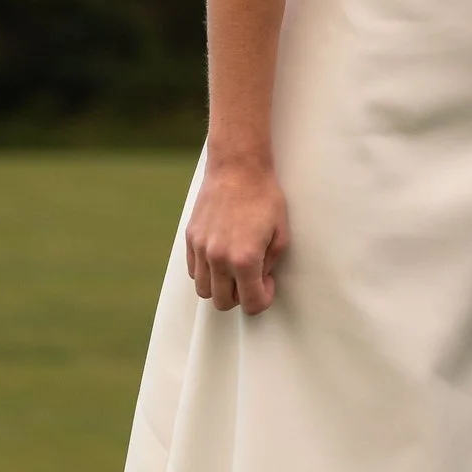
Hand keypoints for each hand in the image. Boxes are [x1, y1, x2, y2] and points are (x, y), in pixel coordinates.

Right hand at [184, 157, 289, 310]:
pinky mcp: (191, 238)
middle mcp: (218, 258)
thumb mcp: (281, 234)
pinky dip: (206, 272)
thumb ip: (269, 264)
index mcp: (244, 259)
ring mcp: (201, 249)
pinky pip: (193, 271)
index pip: (251, 303)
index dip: (262, 299)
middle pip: (223, 302)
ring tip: (234, 269)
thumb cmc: (263, 197)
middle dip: (240, 296)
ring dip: (220, 287)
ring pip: (203, 290)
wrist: (237, 167)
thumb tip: (259, 279)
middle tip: (252, 278)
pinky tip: (220, 257)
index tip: (267, 284)